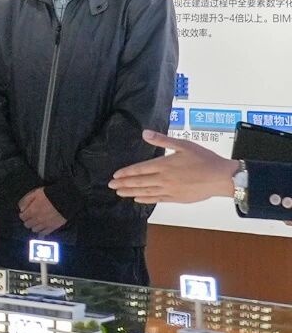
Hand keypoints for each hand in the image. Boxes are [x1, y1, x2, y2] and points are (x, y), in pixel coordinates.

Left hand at [18, 187, 65, 235]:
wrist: (65, 199)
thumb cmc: (49, 195)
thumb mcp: (35, 193)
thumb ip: (26, 201)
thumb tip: (21, 208)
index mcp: (32, 211)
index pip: (22, 217)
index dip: (22, 215)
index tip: (24, 213)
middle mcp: (37, 219)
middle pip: (27, 225)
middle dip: (27, 221)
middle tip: (30, 217)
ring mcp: (45, 224)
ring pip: (35, 229)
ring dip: (34, 226)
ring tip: (36, 222)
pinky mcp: (53, 227)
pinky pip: (44, 232)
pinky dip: (42, 231)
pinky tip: (42, 227)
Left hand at [109, 130, 237, 203]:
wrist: (221, 177)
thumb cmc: (204, 159)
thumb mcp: (184, 145)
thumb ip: (162, 140)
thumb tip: (145, 133)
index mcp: (164, 164)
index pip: (140, 169)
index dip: (126, 172)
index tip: (115, 175)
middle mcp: (164, 178)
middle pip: (139, 182)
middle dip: (124, 183)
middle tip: (111, 185)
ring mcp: (170, 190)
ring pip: (146, 192)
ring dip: (131, 192)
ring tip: (120, 193)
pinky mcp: (177, 198)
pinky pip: (157, 199)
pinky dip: (146, 199)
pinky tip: (138, 199)